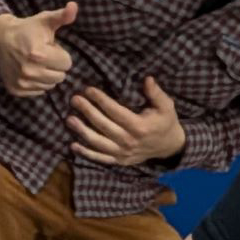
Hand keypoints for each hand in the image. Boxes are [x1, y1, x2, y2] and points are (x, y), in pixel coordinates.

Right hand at [0, 2, 77, 96]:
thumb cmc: (27, 29)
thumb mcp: (45, 20)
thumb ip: (62, 16)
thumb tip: (74, 6)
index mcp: (39, 54)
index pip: (67, 64)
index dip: (60, 54)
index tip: (49, 47)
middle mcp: (30, 71)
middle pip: (60, 77)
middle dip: (55, 66)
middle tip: (43, 55)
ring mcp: (22, 82)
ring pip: (50, 86)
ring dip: (47, 75)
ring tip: (36, 62)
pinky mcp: (16, 89)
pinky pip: (39, 91)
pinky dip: (37, 83)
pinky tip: (29, 70)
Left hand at [66, 77, 185, 166]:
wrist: (170, 147)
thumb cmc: (166, 122)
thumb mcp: (166, 106)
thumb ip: (156, 93)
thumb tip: (147, 79)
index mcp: (140, 127)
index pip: (116, 112)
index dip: (101, 100)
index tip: (88, 90)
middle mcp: (130, 141)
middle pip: (104, 126)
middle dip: (88, 111)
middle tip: (74, 99)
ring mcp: (123, 153)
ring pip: (99, 143)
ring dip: (82, 131)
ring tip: (69, 119)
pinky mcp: (120, 161)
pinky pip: (101, 158)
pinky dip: (86, 153)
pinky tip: (73, 145)